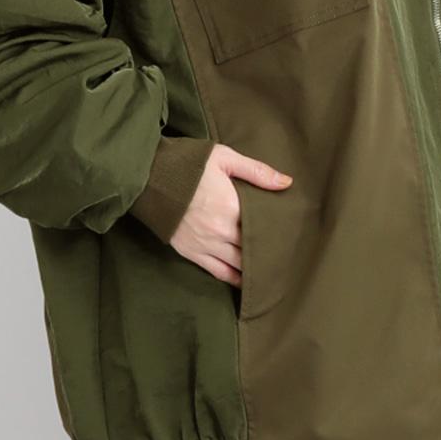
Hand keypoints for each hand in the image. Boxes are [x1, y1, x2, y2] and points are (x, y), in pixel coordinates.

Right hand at [168, 144, 292, 286]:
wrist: (148, 176)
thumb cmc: (188, 164)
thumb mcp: (224, 158)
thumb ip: (257, 172)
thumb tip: (287, 183)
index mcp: (232, 207)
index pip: (263, 228)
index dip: (278, 234)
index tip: (293, 237)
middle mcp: (220, 231)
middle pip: (253, 250)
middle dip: (269, 253)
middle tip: (287, 258)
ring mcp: (205, 244)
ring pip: (238, 265)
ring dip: (254, 269)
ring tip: (271, 272)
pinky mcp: (190, 252)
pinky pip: (217, 272)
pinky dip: (233, 278)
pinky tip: (245, 281)